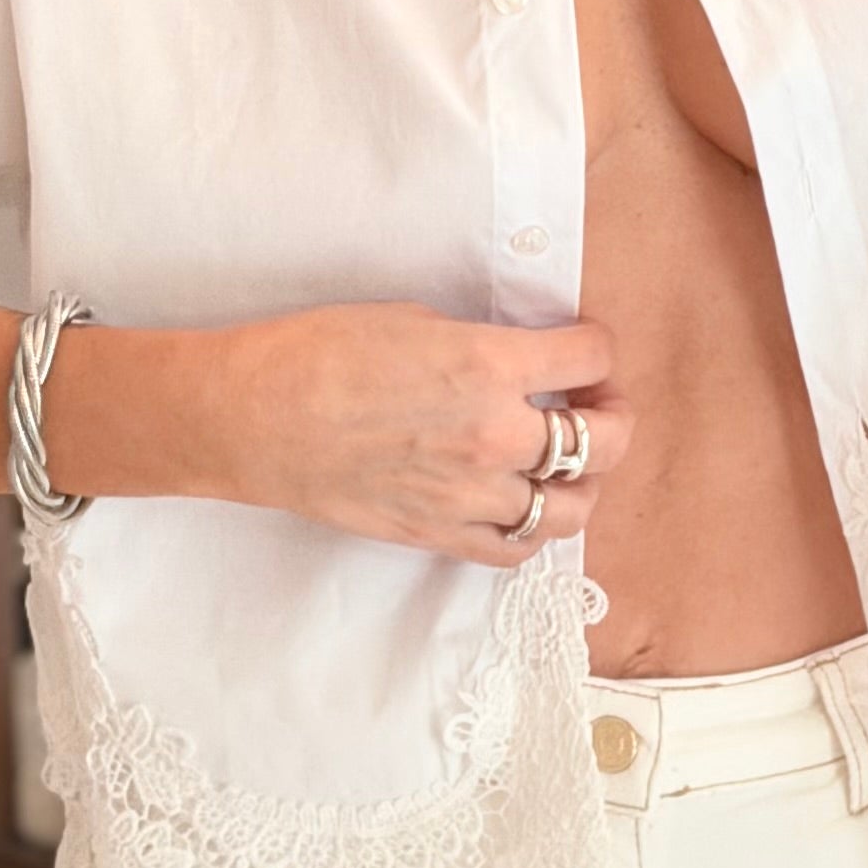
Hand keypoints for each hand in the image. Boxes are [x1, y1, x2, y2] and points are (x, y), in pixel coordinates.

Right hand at [212, 302, 630, 559]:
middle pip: (604, 441)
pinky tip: (523, 503)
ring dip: (583, 482)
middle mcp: (493, 435)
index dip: (597, 349)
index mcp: (489, 365)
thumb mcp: (416, 319)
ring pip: (573, 508)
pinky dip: (534, 529)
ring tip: (568, 463)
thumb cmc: (319, 352)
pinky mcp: (438, 534)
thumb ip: (483, 344)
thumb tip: (525, 356)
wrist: (253, 416)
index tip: (586, 349)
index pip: (592, 358)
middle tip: (599, 406)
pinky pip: (516, 548)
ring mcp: (470, 495)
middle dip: (615, 418)